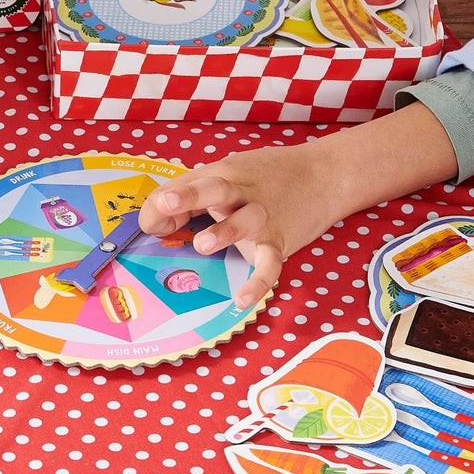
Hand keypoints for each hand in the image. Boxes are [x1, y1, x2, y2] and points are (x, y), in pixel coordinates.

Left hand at [140, 103, 458, 308]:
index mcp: (222, 175)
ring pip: (242, 223)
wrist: (324, 175)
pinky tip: (242, 300)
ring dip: (223, 231)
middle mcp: (241, 194)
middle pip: (213, 190)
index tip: (149, 220)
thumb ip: (194, 193)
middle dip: (188, 196)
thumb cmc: (266, 177)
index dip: (165, 201)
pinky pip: (269, 264)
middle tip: (166, 204)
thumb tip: (156, 221)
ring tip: (202, 244)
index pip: (186, 184)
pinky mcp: (280, 241)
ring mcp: (262, 217)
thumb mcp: (230, 173)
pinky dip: (258, 283)